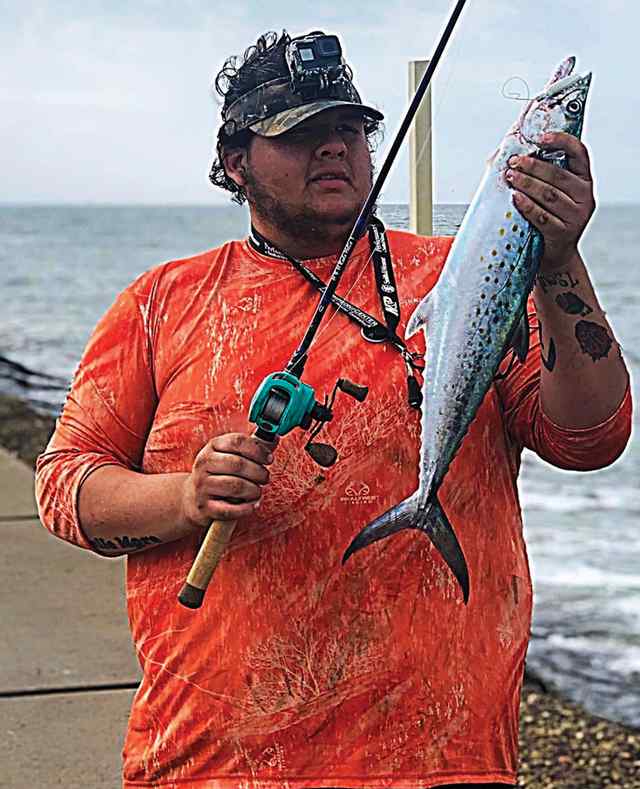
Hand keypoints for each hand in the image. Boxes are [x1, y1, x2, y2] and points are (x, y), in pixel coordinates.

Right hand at [181, 432, 276, 528]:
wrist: (193, 497)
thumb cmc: (219, 473)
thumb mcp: (230, 455)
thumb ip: (252, 447)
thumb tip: (274, 438)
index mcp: (212, 446)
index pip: (237, 442)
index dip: (257, 450)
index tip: (269, 458)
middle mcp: (204, 463)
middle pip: (238, 464)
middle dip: (258, 472)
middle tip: (265, 478)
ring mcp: (202, 486)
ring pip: (235, 486)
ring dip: (254, 490)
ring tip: (257, 491)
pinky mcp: (205, 507)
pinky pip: (230, 509)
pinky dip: (246, 508)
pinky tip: (253, 505)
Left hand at [505, 132, 595, 271]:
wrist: (554, 253)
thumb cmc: (546, 216)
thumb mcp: (546, 193)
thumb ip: (533, 171)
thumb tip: (501, 151)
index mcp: (583, 179)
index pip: (578, 152)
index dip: (561, 141)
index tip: (540, 137)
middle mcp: (585, 195)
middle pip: (558, 175)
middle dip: (533, 166)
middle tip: (513, 162)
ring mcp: (576, 216)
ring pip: (549, 195)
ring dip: (527, 184)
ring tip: (510, 177)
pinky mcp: (564, 233)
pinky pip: (542, 216)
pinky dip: (527, 206)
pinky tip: (515, 198)